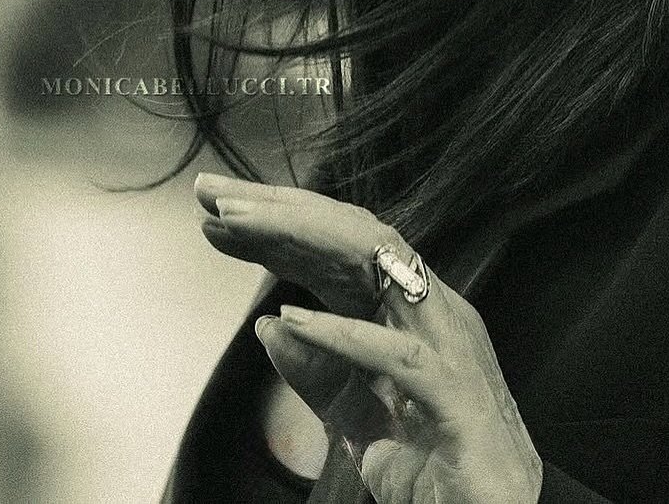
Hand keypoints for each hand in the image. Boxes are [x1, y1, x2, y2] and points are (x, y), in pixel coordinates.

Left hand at [195, 172, 543, 503]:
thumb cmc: (440, 472)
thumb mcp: (358, 419)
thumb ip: (317, 373)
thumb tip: (268, 327)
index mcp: (409, 311)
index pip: (338, 248)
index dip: (277, 225)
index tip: (215, 216)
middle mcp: (431, 309)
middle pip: (351, 235)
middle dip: (279, 208)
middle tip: (213, 195)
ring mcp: (447, 344)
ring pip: (375, 261)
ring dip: (302, 238)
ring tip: (240, 227)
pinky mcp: (455, 394)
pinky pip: (393, 354)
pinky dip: (339, 333)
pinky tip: (291, 319)